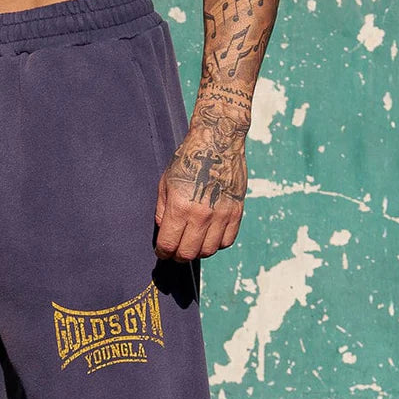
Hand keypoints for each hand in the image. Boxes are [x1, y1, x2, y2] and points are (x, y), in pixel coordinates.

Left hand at [154, 115, 247, 261]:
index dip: (162, 253)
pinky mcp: (236, 211)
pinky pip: (227, 241)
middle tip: (176, 251)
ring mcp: (221, 214)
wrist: (218, 142)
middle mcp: (201, 214)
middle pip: (188, 253)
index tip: (162, 252)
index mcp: (180, 207)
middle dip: (178, 256)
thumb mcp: (165, 183)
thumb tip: (164, 231)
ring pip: (209, 251)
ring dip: (198, 252)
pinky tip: (209, 236)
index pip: (168, 244)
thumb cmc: (188, 161)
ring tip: (193, 243)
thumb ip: (162, 211)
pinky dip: (217, 244)